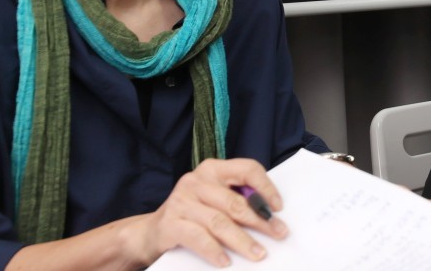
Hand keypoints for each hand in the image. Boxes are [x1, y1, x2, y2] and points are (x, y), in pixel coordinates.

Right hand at [131, 158, 287, 267]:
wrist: (152, 231)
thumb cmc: (193, 214)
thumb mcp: (215, 199)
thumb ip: (236, 199)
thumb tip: (270, 215)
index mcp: (212, 169)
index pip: (246, 169)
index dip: (266, 187)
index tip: (278, 207)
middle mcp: (196, 181)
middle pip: (235, 201)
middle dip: (260, 220)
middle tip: (278, 233)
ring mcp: (181, 201)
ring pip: (219, 222)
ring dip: (242, 240)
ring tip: (258, 253)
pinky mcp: (170, 223)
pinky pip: (198, 238)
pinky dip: (214, 251)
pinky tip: (226, 262)